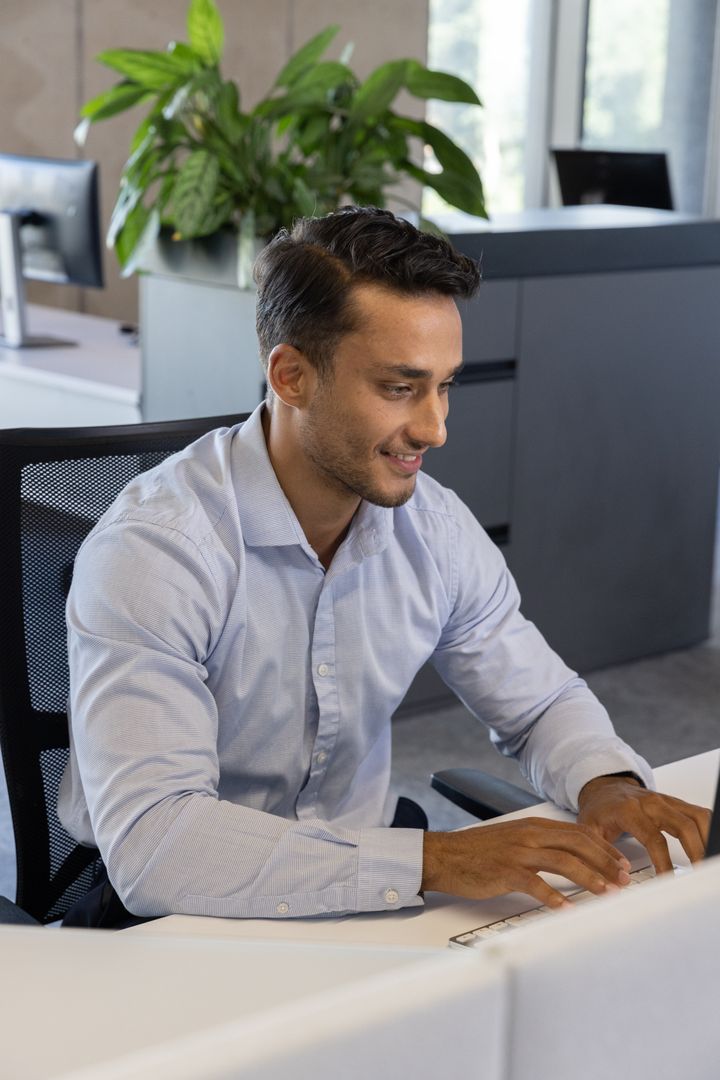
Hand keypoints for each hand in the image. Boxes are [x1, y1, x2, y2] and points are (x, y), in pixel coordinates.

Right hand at [422, 817, 631, 908]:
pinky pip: (536, 884)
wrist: (444, 855)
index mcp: (533, 826)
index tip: (622, 864)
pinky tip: (567, 909)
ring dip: (590, 878)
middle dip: (605, 862)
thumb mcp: (513, 839)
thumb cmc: (478, 851)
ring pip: (564, 861)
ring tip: (607, 893)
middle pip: (578, 844)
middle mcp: (529, 835)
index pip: (579, 833)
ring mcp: (518, 852)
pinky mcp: (505, 871)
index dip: (605, 848)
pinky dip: (555, 898)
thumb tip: (571, 859)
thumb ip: (540, 844)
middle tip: (624, 879)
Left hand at [577, 775, 710, 873]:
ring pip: (697, 817)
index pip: (654, 838)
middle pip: (684, 826)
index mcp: (629, 810)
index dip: (663, 862)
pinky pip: (699, 814)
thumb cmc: (599, 809)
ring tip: (706, 865)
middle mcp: (651, 803)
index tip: (667, 882)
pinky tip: (707, 846)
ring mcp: (666, 801)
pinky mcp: (675, 803)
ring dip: (706, 840)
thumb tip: (614, 881)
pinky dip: (707, 830)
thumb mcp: (588, 830)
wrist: (604, 787)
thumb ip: (598, 855)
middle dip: (696, 852)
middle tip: (698, 876)